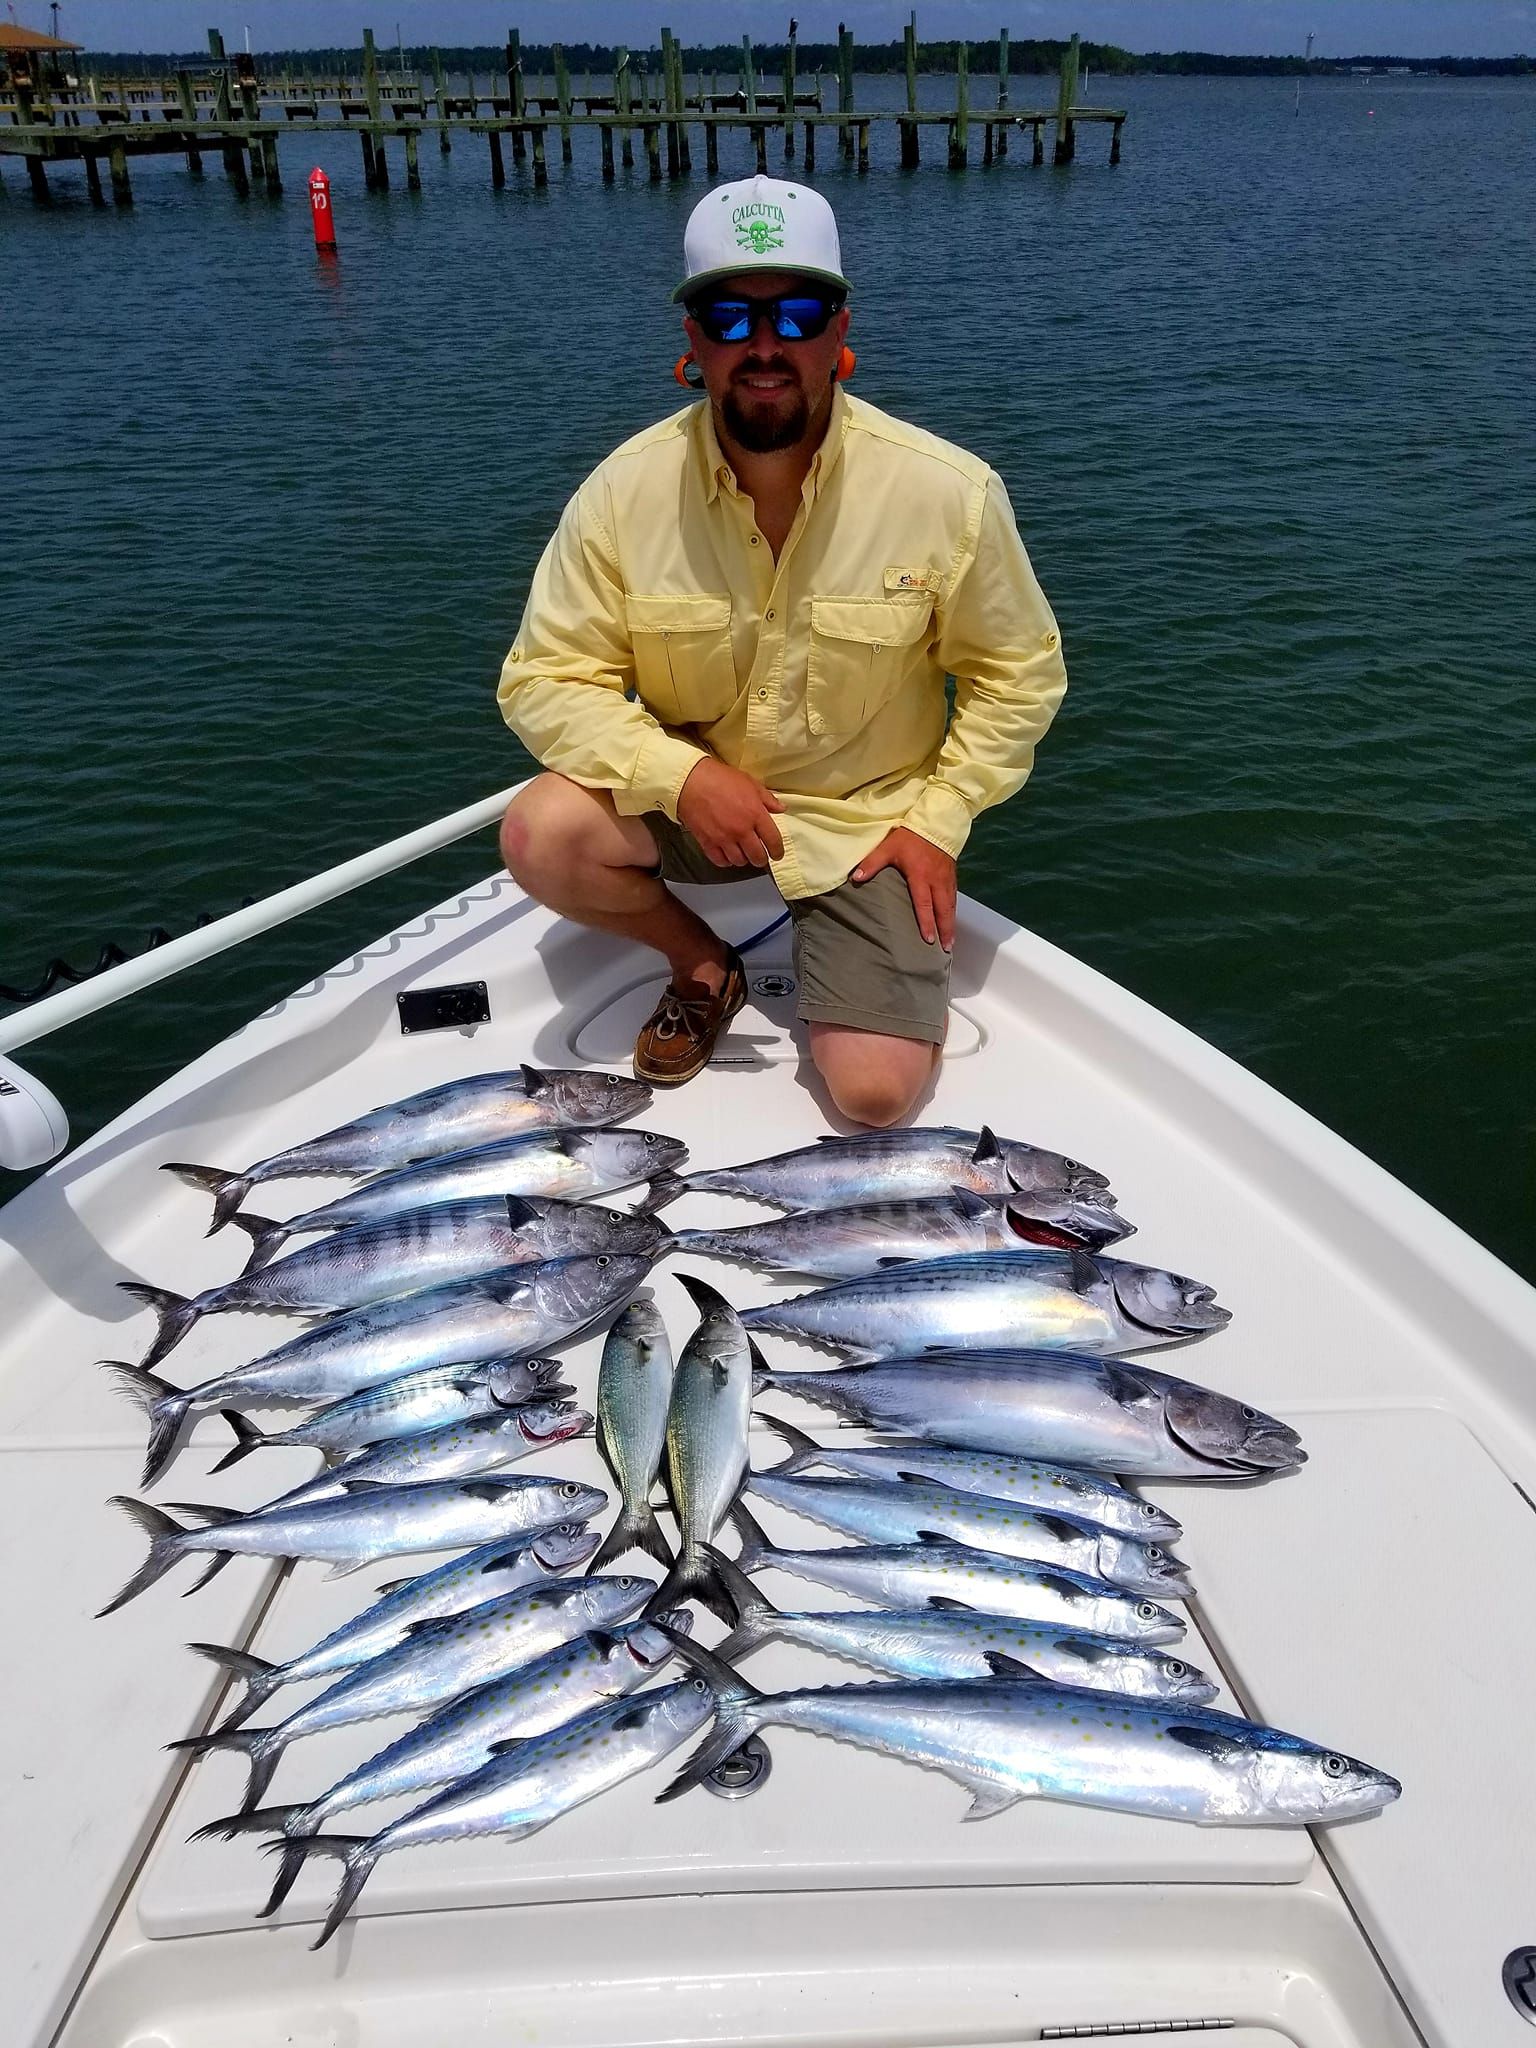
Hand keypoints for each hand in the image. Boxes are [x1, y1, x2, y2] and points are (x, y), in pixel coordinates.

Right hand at [677, 757, 785, 867]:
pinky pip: (720, 861)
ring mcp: (724, 838)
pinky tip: (727, 854)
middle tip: (760, 856)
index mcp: (755, 814)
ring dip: (743, 859)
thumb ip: (767, 799)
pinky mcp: (707, 842)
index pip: (773, 840)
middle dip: (761, 859)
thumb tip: (781, 809)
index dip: (777, 851)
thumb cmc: (720, 778)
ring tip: (742, 853)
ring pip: (739, 861)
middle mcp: (741, 830)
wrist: (690, 781)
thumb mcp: (749, 783)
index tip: (777, 854)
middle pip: (757, 857)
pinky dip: (726, 861)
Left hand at [852, 827, 956, 948]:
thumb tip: (855, 879)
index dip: (926, 922)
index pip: (923, 904)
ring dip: (951, 924)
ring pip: (951, 905)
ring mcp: (946, 878)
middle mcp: (936, 881)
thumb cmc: (910, 836)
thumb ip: (872, 864)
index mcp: (921, 876)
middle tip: (945, 948)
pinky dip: (953, 911)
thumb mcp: (888, 847)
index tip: (927, 939)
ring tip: (950, 941)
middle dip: (944, 930)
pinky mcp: (952, 875)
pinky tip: (951, 920)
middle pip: (943, 909)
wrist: (935, 821)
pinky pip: (954, 897)